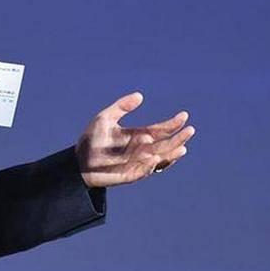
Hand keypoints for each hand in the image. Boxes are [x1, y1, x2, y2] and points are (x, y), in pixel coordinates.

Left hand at [75, 92, 193, 187]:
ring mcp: (137, 163)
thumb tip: (140, 95)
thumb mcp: (105, 118)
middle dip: (178, 138)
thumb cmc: (92, 139)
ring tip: (182, 147)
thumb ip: (122, 106)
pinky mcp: (131, 175)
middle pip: (164, 144)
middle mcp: (141, 149)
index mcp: (138, 135)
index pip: (160, 130)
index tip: (184, 115)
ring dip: (171, 154)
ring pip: (160, 159)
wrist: (79, 161)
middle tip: (190, 130)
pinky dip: (151, 166)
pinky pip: (144, 171)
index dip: (172, 124)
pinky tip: (157, 158)